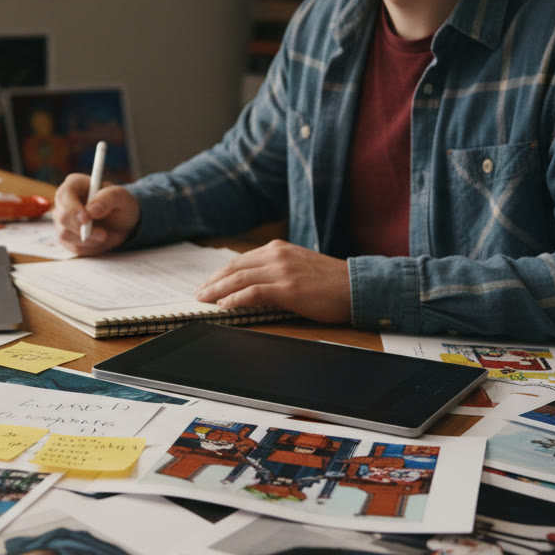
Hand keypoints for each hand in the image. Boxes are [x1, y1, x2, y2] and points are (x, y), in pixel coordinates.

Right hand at [52, 173, 138, 255]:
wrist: (121, 223)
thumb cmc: (120, 205)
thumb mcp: (122, 197)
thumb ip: (108, 198)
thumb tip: (92, 209)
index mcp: (75, 184)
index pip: (64, 194)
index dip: (72, 207)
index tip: (86, 219)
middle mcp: (64, 202)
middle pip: (62, 217)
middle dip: (82, 228)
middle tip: (103, 234)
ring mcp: (62, 220)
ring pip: (65, 234)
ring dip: (89, 239)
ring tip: (105, 235)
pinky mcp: (65, 237)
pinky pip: (72, 246)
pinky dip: (89, 247)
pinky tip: (99, 240)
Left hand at [194, 239, 350, 323]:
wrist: (356, 285)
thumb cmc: (330, 281)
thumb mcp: (298, 267)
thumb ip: (275, 271)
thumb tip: (250, 285)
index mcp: (278, 249)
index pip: (240, 260)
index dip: (220, 273)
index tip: (207, 284)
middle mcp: (276, 255)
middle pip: (234, 268)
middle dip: (212, 282)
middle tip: (197, 294)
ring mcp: (282, 271)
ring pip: (239, 278)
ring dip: (217, 290)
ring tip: (203, 300)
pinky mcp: (288, 288)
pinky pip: (253, 292)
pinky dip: (236, 298)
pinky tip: (224, 305)